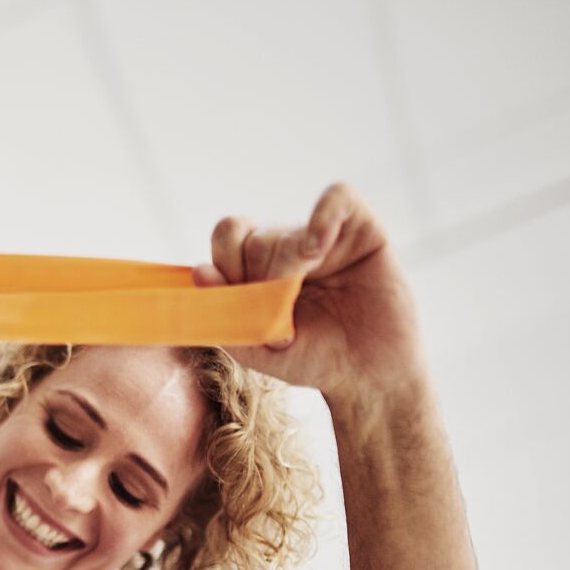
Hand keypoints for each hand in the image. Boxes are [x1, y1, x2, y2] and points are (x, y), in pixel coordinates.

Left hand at [194, 182, 426, 401]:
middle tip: (282, 309)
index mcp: (258, 269)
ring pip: (286, 230)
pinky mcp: (362, 229)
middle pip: (252, 238)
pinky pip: (338, 196)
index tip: (241, 293)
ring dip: (287, 265)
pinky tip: (319, 248)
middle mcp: (288, 247)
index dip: (226, 261)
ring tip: (304, 289)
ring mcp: (324, 236)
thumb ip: (226, 316)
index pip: (228, 236)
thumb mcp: (258, 349)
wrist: (368, 372)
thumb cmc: (313, 359)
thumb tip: (201, 271)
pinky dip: (324, 215)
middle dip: (259, 277)